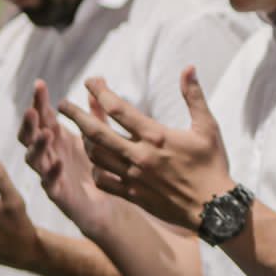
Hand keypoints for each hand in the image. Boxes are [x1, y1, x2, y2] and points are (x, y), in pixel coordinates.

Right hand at [18, 81, 117, 239]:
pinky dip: (52, 173)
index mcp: (56, 139)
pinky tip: (58, 163)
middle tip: (31, 110)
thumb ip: (95, 113)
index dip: (38, 101)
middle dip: (29, 123)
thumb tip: (96, 83)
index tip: (40, 84)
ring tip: (44, 133)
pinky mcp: (58, 194)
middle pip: (30, 136)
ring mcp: (50, 174)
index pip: (41, 117)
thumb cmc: (96, 166)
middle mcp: (48, 154)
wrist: (106, 202)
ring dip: (37, 146)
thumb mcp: (97, 137)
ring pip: (35, 159)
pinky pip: (50, 184)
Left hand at [59, 68, 231, 231]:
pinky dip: (96, 170)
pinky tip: (97, 162)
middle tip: (62, 104)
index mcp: (156, 135)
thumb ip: (194, 96)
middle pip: (96, 132)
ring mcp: (133, 176)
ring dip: (85, 141)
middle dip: (76, 115)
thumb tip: (189, 67)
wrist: (214, 207)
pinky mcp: (133, 194)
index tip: (91, 82)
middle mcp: (139, 155)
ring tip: (81, 130)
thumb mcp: (207, 127)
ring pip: (96, 156)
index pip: (118, 108)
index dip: (100, 92)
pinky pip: (104, 181)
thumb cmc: (212, 164)